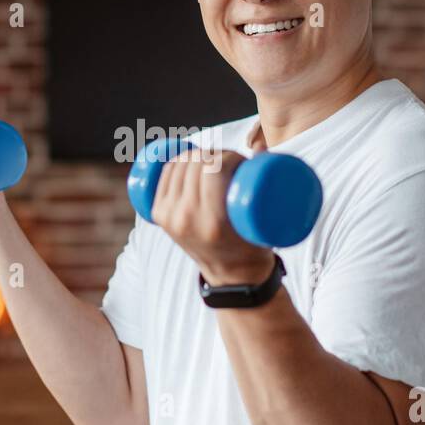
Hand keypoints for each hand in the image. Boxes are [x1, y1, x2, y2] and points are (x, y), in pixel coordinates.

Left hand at [151, 149, 275, 285]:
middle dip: (215, 152)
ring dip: (197, 154)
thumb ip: (265, 183)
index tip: (240, 161)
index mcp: (213, 223)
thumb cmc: (256, 246)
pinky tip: (188, 159)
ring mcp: (170, 218)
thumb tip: (260, 147)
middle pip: (196, 164)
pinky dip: (176, 162)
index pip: (214, 169)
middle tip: (229, 160)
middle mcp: (186, 219)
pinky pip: (164, 177)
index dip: (228, 155)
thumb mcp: (264, 221)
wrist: (232, 277)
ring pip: (178, 165)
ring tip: (213, 161)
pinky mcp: (160, 217)